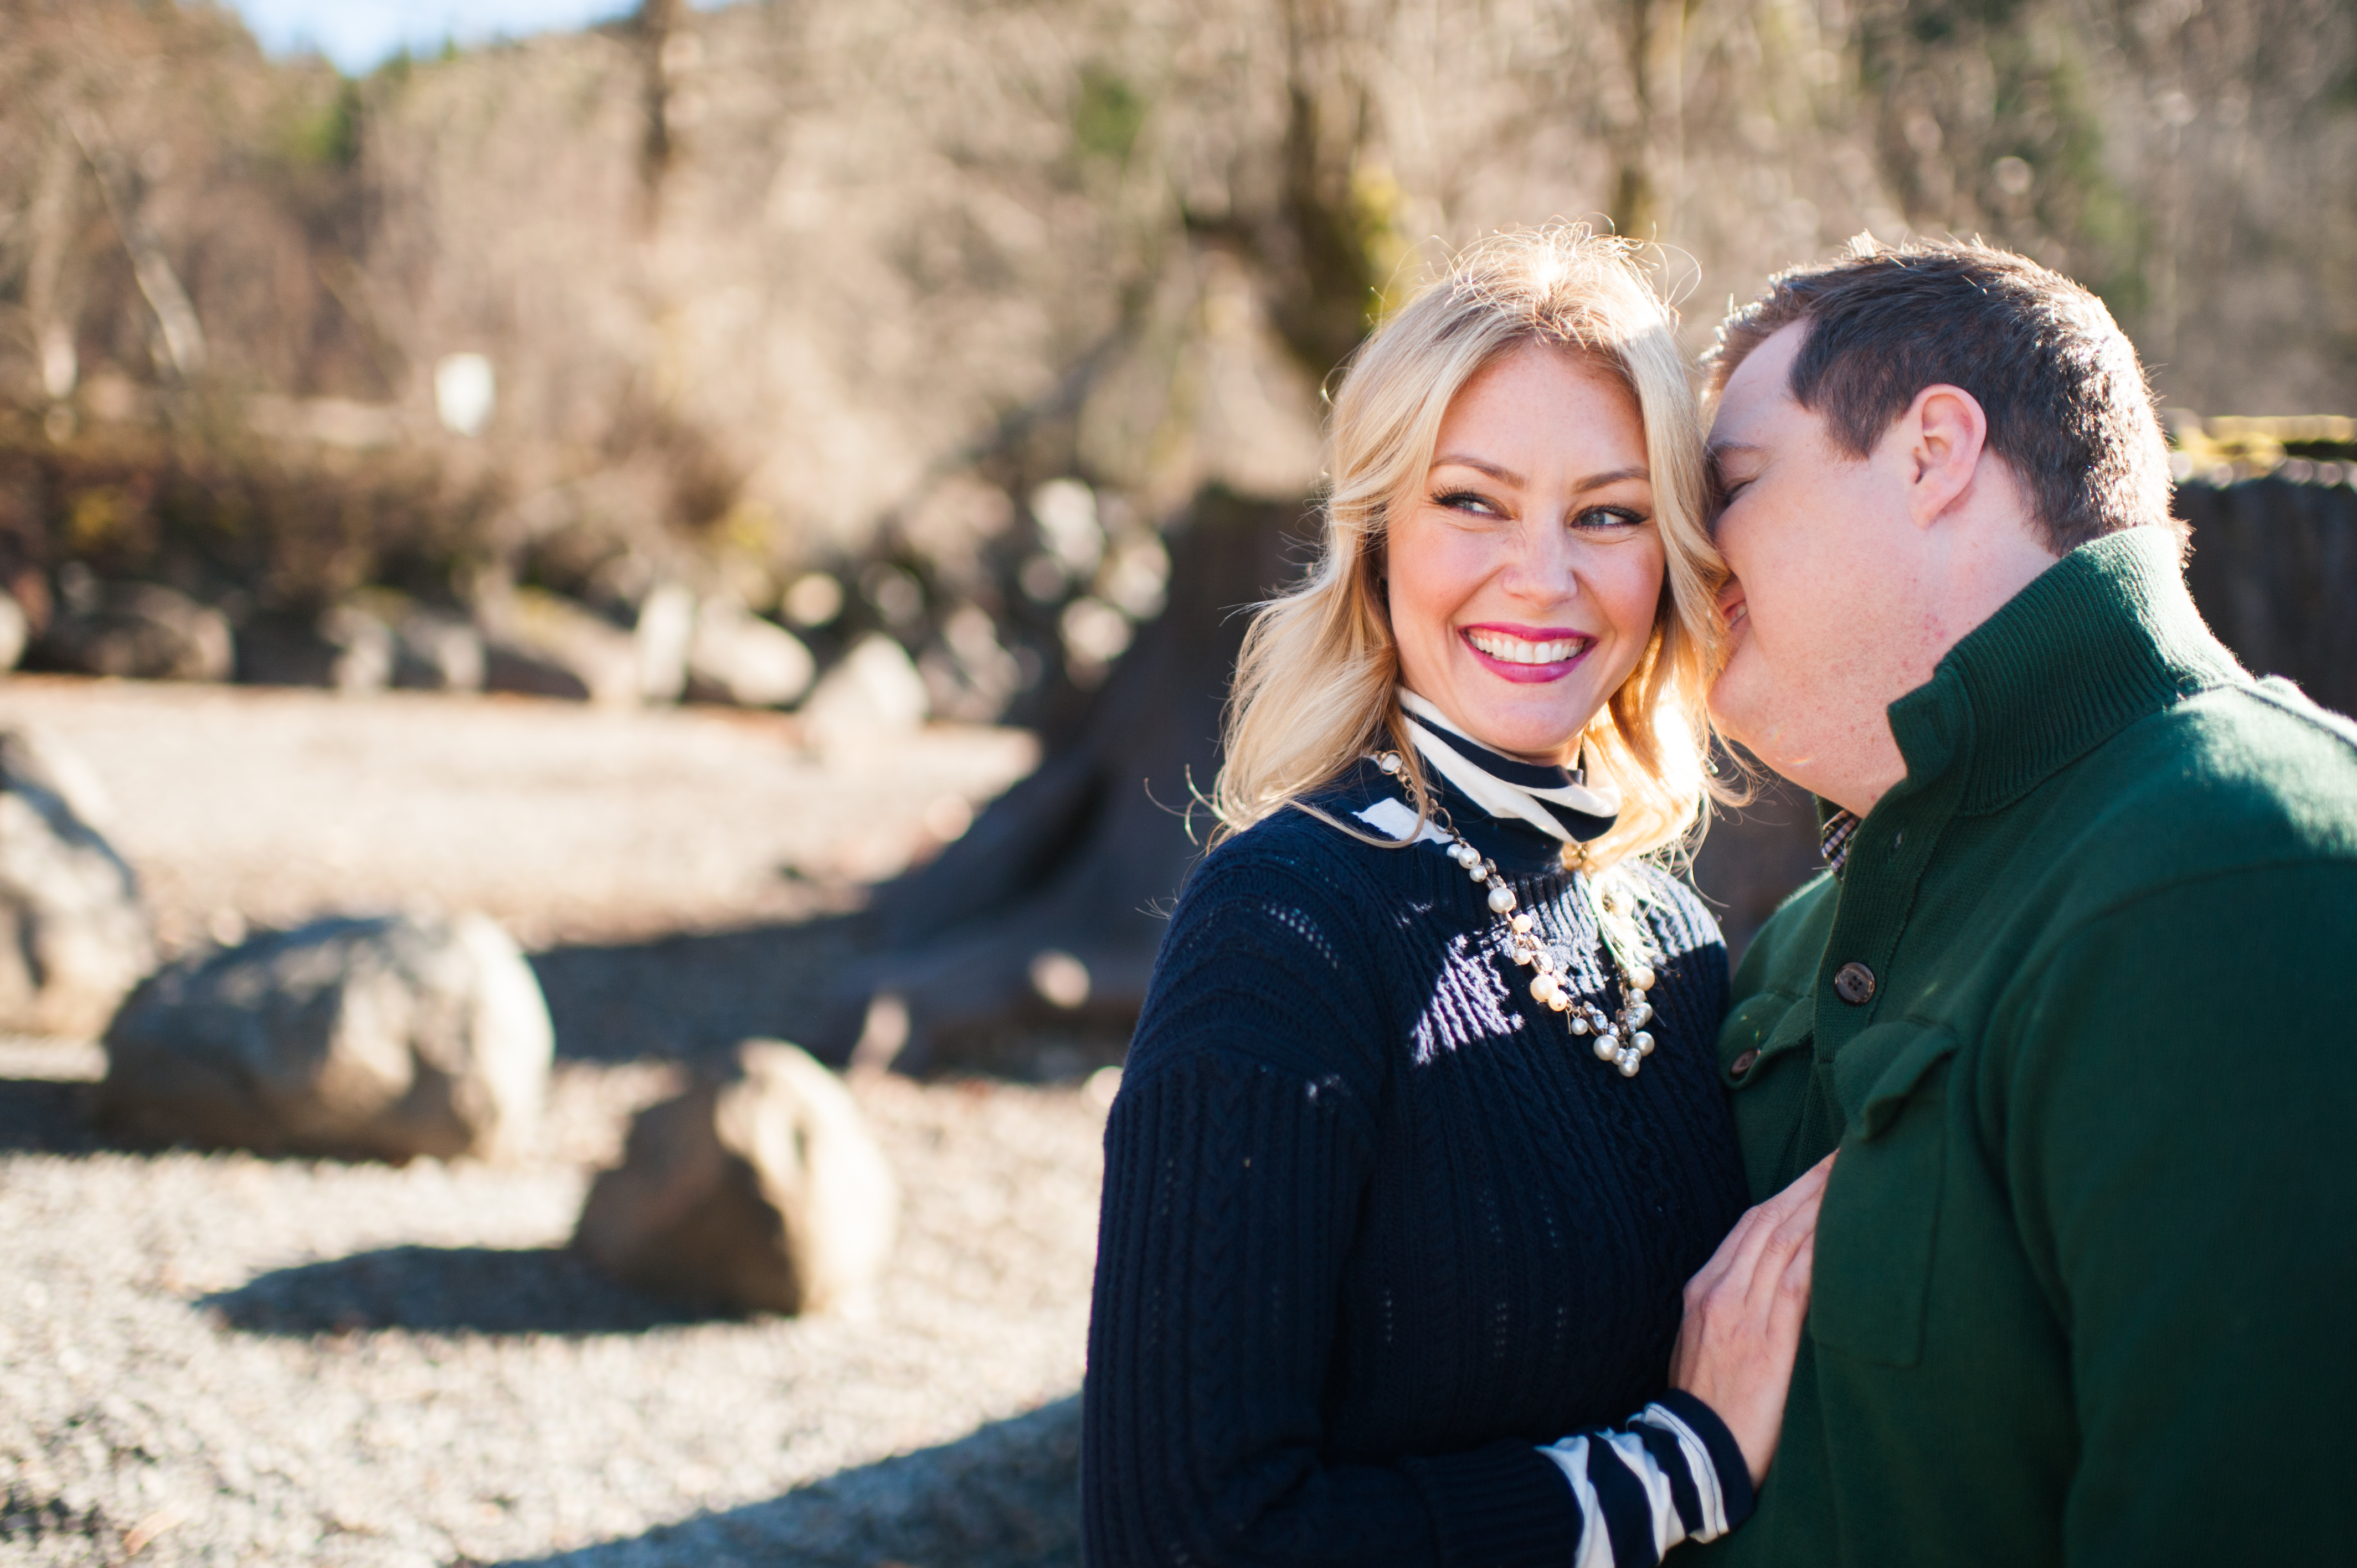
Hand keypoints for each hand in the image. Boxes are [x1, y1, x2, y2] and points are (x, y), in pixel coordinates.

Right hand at [1669, 1153, 1831, 1487]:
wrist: (1690, 1454)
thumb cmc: (1705, 1405)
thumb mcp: (1704, 1345)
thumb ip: (1736, 1308)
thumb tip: (1778, 1284)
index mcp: (1702, 1288)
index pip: (1748, 1224)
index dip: (1787, 1192)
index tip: (1819, 1169)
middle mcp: (1718, 1291)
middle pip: (1768, 1220)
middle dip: (1808, 1183)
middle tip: (1847, 1152)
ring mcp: (1739, 1313)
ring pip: (1783, 1240)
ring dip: (1821, 1204)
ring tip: (1855, 1176)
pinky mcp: (1764, 1342)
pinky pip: (1795, 1283)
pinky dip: (1819, 1250)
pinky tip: (1845, 1229)